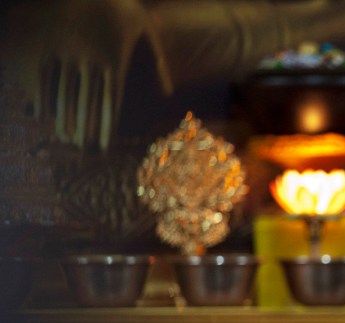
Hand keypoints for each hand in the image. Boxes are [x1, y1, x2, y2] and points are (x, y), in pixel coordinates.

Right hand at [1, 0, 165, 148]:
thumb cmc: (122, 9)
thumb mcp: (146, 32)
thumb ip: (157, 64)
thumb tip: (168, 95)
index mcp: (115, 60)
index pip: (111, 102)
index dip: (107, 127)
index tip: (106, 147)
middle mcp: (90, 59)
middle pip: (87, 102)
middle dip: (85, 130)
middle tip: (85, 152)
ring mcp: (68, 51)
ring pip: (65, 91)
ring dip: (64, 118)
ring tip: (67, 139)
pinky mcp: (50, 43)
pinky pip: (45, 74)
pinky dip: (43, 96)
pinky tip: (44, 115)